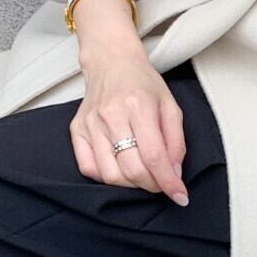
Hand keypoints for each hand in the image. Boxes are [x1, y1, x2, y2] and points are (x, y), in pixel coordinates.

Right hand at [68, 0, 188, 205]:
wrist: (111, 62)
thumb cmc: (142, 83)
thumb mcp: (170, 105)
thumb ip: (176, 141)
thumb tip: (174, 174)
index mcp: (138, 105)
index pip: (154, 156)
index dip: (168, 182)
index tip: (180, 195)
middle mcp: (111, 115)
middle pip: (132, 169)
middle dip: (153, 185)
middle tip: (162, 182)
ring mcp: (90, 124)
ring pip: (111, 175)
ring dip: (131, 184)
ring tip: (143, 174)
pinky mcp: (77, 130)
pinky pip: (89, 169)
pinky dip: (108, 177)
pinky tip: (120, 168)